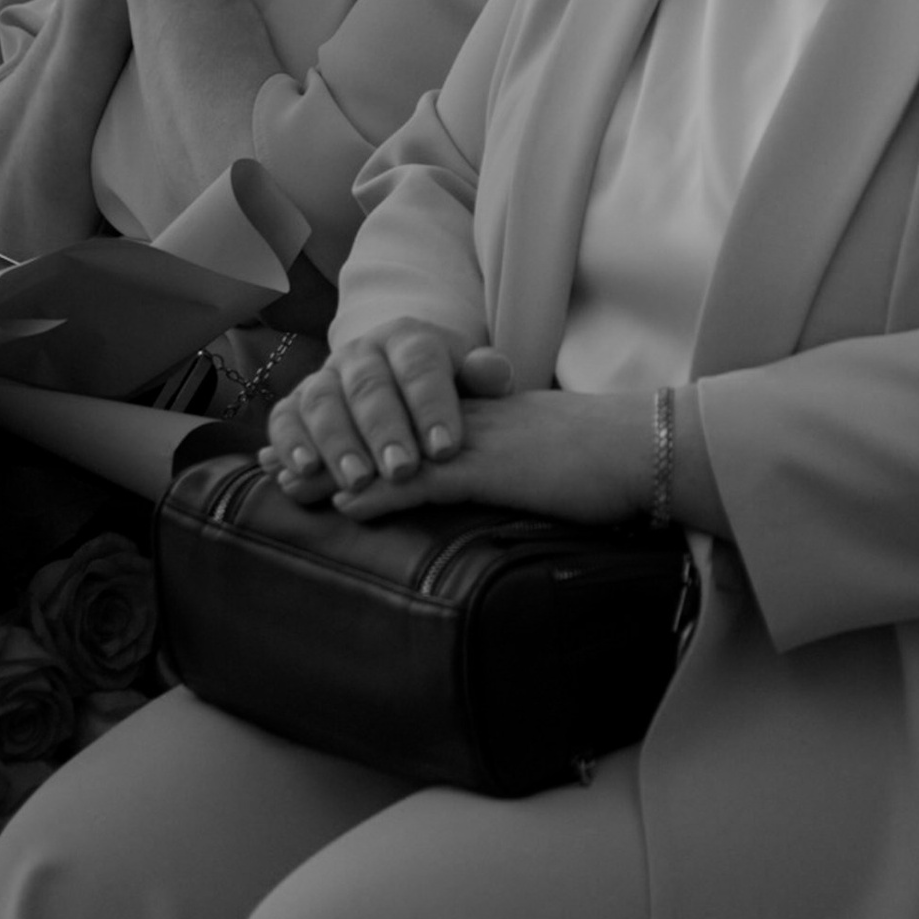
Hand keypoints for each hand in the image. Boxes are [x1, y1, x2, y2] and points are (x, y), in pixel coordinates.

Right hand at [270, 326, 494, 495]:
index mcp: (407, 338)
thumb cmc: (445, 395)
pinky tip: (303, 473)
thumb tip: (496, 373)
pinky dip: (290, 444)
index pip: (420, 363)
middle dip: (384, 430)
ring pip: (323, 401)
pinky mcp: (295, 405)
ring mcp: (324, 377)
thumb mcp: (470, 383)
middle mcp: (361, 352)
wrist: (400, 390)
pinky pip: (284, 418)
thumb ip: (485, 377)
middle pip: (369, 385)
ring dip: (338, 442)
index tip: (446, 448)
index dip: (432, 404)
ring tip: (357, 481)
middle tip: (402, 471)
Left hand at [270, 348, 653, 525]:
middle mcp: (465, 418)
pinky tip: (347, 506)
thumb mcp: (542, 455)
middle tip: (271, 459)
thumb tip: (490, 482)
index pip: (398, 415)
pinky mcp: (491, 467)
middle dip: (321, 442)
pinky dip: (381, 492)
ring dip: (332, 468)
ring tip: (285, 483)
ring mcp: (475, 439)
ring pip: (388, 450)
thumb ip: (507, 462)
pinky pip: (424, 478)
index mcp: (477, 413)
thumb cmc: (607, 458)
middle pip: (378, 425)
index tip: (306, 440)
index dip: (349, 427)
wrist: (647, 446)